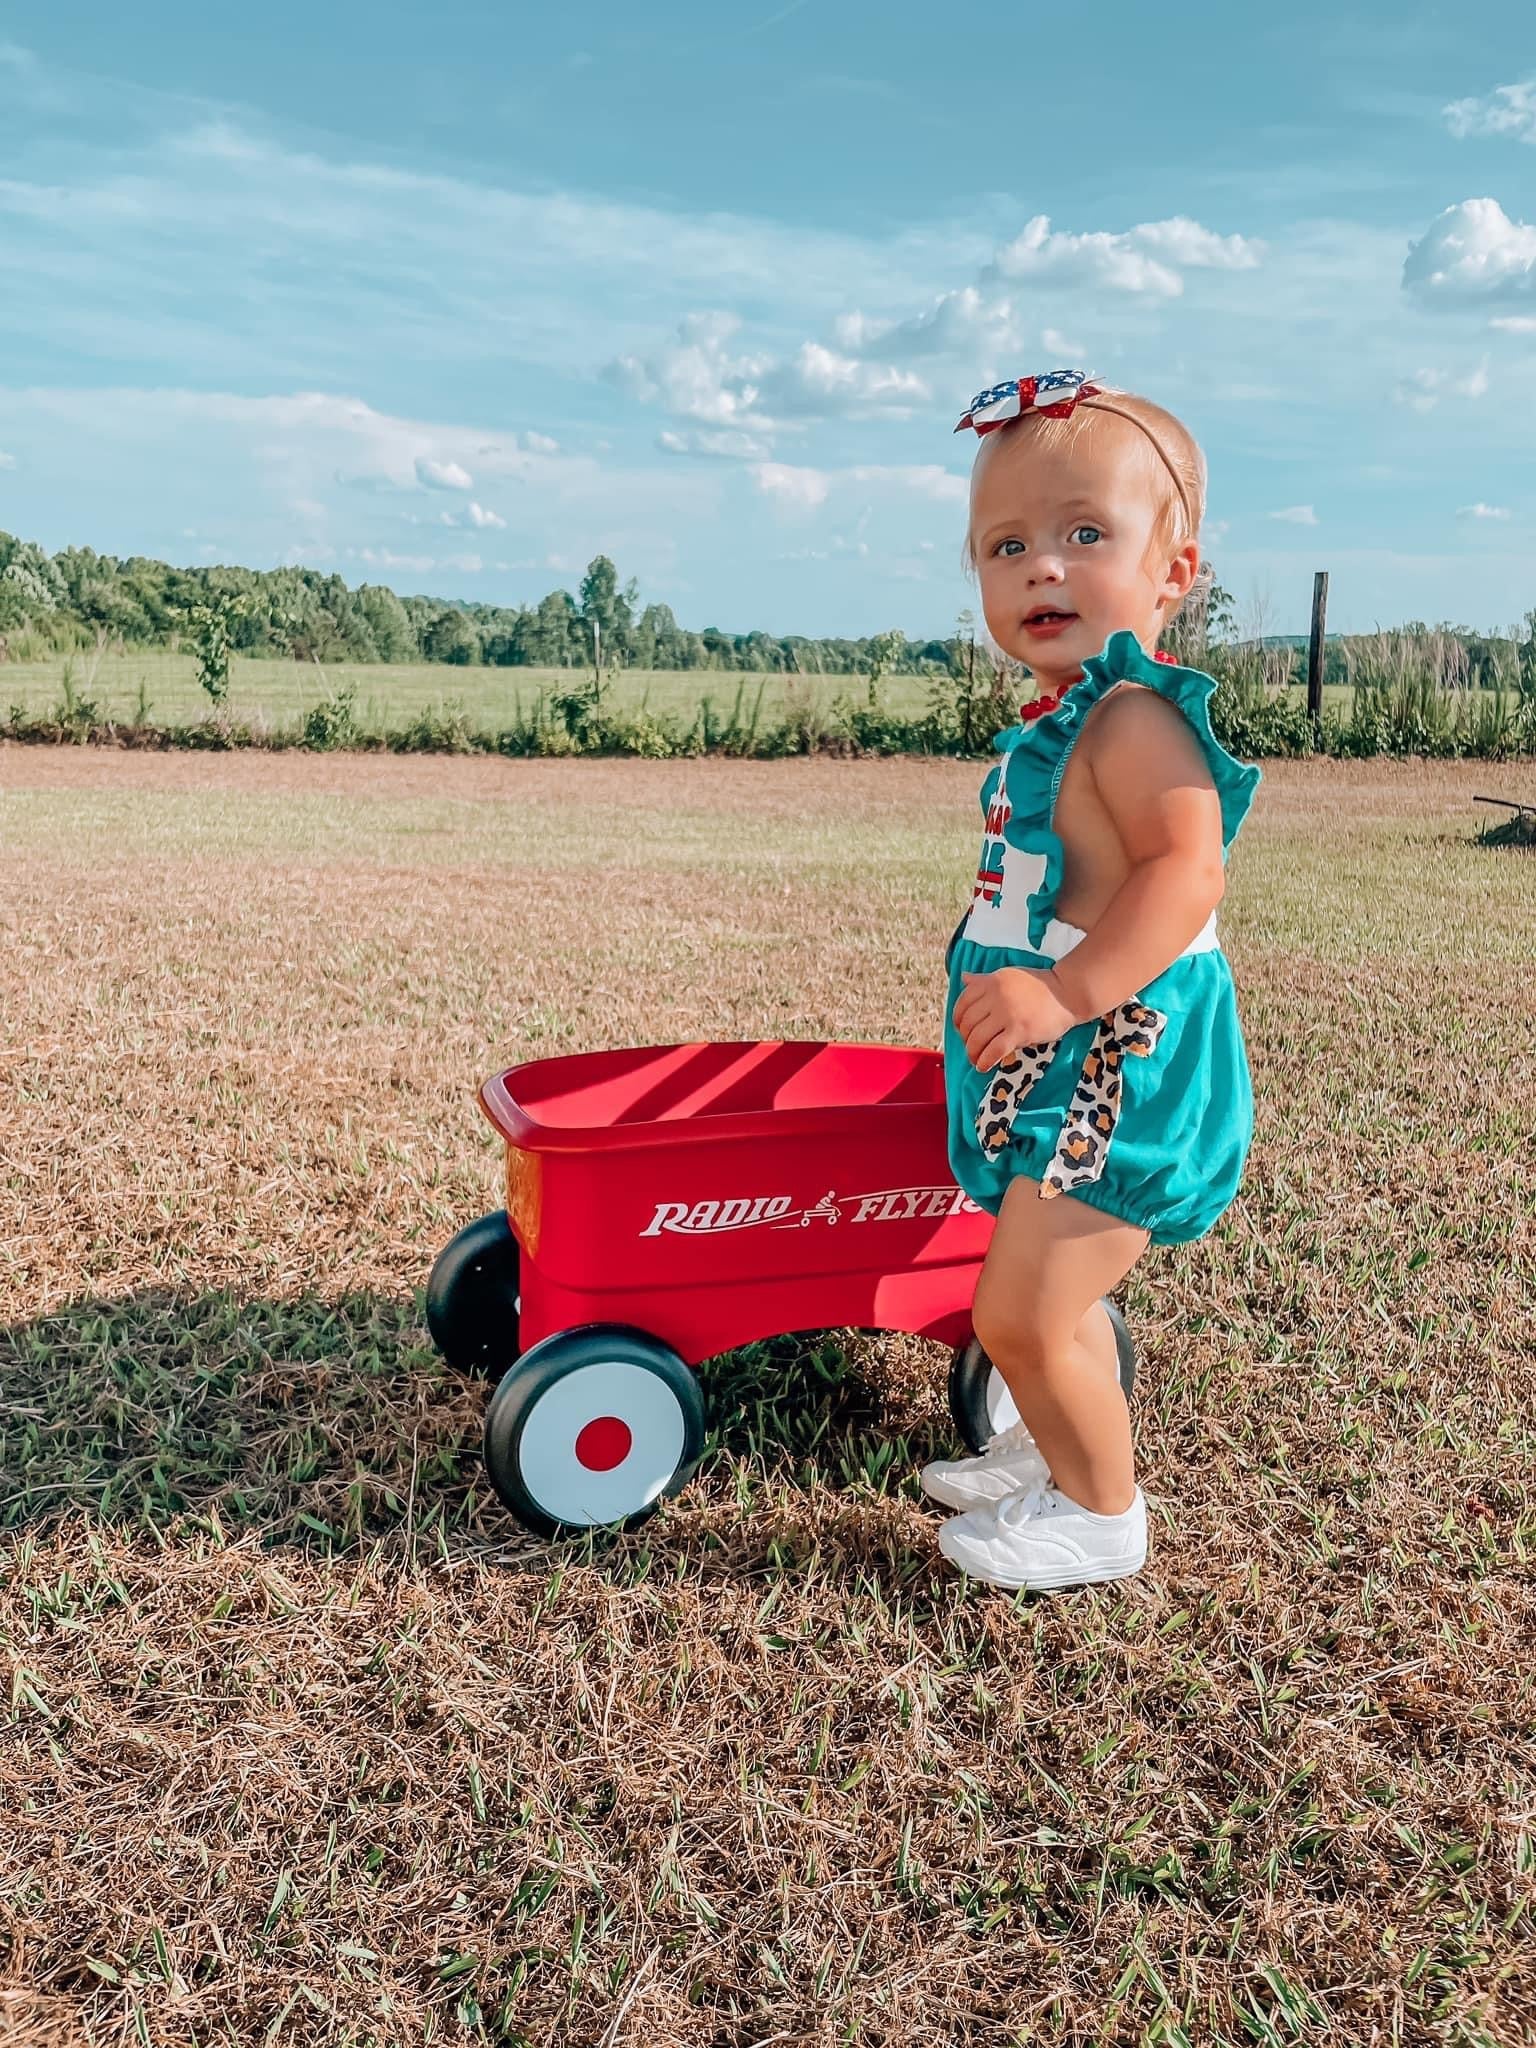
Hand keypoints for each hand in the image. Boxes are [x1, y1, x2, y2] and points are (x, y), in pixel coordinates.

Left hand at [953, 966, 1081, 1071]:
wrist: (1067, 993)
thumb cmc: (1039, 985)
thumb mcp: (1008, 976)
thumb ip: (984, 980)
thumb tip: (963, 978)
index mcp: (991, 982)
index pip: (962, 1004)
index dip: (958, 1021)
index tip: (962, 1031)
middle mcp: (996, 996)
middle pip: (968, 1024)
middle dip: (966, 1040)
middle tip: (972, 1047)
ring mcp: (1008, 1014)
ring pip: (977, 1038)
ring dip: (973, 1053)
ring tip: (976, 1059)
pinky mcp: (1020, 1031)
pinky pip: (994, 1050)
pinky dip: (985, 1061)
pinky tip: (983, 1066)